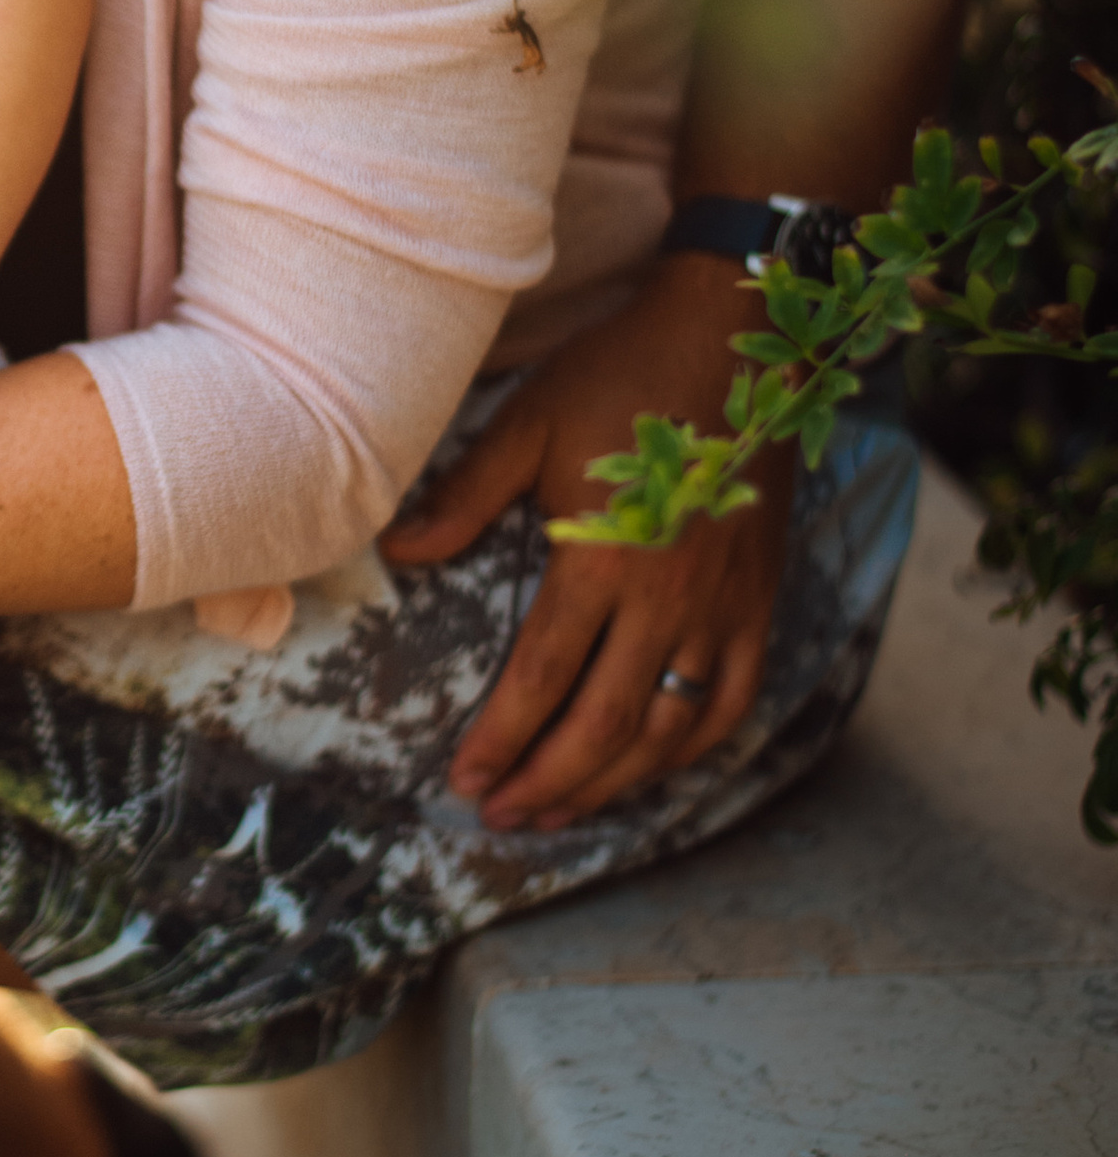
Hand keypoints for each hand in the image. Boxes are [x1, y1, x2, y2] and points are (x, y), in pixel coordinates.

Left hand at [382, 256, 794, 829]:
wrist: (733, 340)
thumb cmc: (620, 375)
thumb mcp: (528, 424)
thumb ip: (465, 498)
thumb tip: (397, 552)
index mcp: (604, 560)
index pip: (544, 679)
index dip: (503, 740)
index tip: (466, 781)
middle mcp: (668, 599)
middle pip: (605, 724)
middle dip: (547, 782)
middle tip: (500, 816)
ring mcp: (721, 606)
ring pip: (669, 729)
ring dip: (611, 782)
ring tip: (558, 811)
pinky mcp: (758, 601)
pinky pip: (730, 699)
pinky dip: (691, 748)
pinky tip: (651, 768)